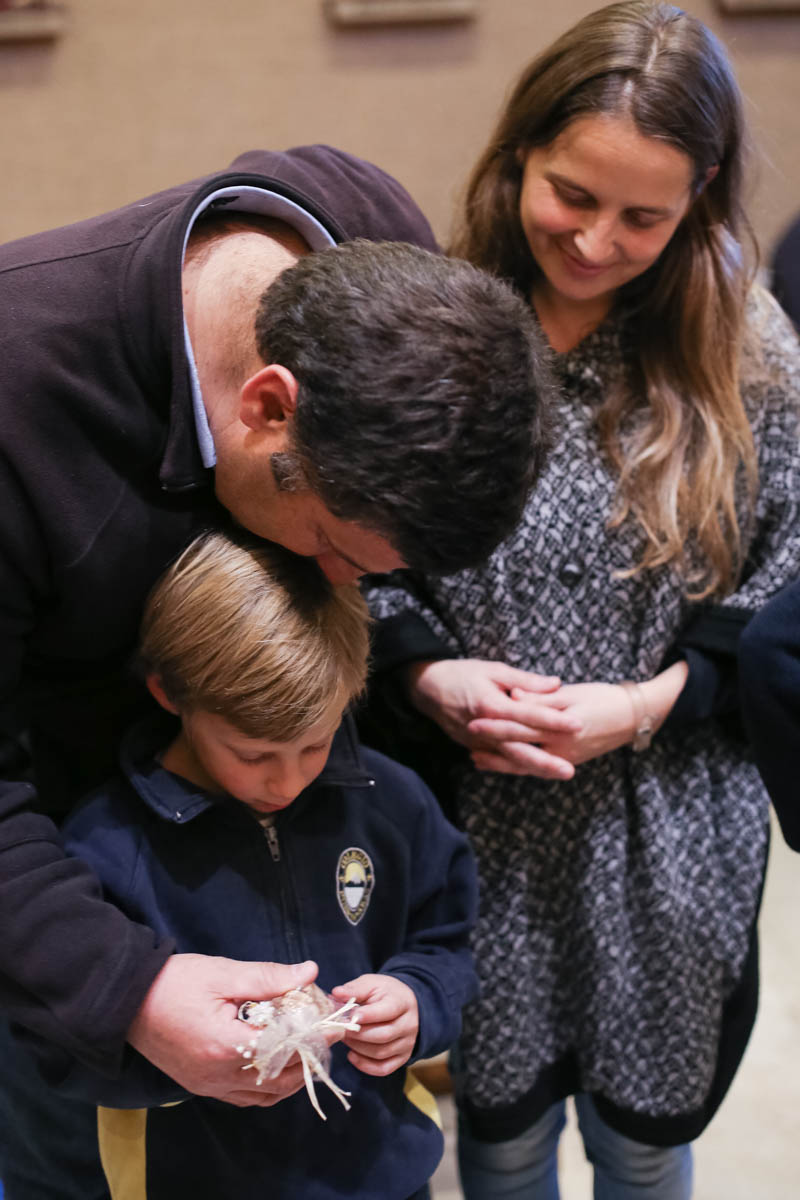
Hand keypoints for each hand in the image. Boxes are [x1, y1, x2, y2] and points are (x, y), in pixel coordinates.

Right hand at [127, 953, 318, 1106]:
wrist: (127, 1000)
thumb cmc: (174, 982)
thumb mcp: (223, 973)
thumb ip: (268, 977)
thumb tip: (309, 972)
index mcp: (226, 1046)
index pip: (285, 1047)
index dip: (315, 1035)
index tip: (337, 1022)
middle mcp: (218, 1075)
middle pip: (279, 1078)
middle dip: (309, 1058)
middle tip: (328, 1037)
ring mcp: (208, 1085)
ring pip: (263, 1095)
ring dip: (291, 1078)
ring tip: (309, 1052)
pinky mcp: (200, 1086)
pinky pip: (243, 1098)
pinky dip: (267, 1089)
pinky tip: (278, 1069)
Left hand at [331, 974, 417, 1076]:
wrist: (405, 1003)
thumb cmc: (385, 993)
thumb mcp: (372, 983)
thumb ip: (355, 989)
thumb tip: (336, 993)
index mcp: (402, 1002)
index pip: (388, 1011)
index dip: (368, 1015)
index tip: (350, 1016)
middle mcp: (409, 1025)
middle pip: (383, 1035)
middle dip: (358, 1034)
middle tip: (341, 1028)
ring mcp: (407, 1043)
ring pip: (381, 1053)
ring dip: (358, 1048)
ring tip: (344, 1037)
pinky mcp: (402, 1057)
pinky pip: (383, 1068)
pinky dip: (365, 1065)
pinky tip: (352, 1055)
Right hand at [407, 659, 578, 779]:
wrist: (429, 688)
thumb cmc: (463, 674)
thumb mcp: (495, 670)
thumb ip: (525, 681)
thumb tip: (555, 685)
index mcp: (491, 705)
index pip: (528, 715)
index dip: (553, 720)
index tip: (577, 725)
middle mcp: (485, 728)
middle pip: (519, 748)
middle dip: (546, 761)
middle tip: (570, 770)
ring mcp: (477, 741)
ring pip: (510, 760)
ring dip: (535, 769)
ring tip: (559, 774)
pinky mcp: (473, 747)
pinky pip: (498, 761)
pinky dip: (517, 767)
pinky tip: (536, 773)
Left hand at [471, 681, 634, 771]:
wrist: (634, 717)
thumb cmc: (604, 699)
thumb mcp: (573, 694)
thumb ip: (542, 698)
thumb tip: (515, 695)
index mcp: (561, 728)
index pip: (522, 726)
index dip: (496, 724)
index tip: (473, 720)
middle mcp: (561, 749)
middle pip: (519, 749)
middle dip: (492, 747)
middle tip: (467, 744)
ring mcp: (564, 759)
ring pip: (526, 764)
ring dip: (500, 762)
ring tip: (476, 759)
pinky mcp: (567, 762)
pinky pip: (537, 768)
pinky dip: (517, 766)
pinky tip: (502, 763)